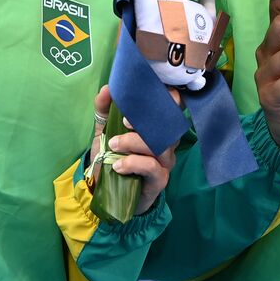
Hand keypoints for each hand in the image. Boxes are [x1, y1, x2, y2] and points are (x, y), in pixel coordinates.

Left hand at [89, 85, 178, 214]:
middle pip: (167, 124)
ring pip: (159, 145)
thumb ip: (105, 109)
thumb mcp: (105, 130)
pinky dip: (133, 163)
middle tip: (124, 121)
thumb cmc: (112, 157)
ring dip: (133, 142)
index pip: (174, 107)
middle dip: (145, 120)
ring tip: (113, 145)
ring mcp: (166, 161)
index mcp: (158, 126)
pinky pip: (152, 167)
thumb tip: (107, 88)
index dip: (169, 97)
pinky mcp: (160, 180)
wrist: (107, 192)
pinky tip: (117, 165)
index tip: (148, 93)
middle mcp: (167, 141)